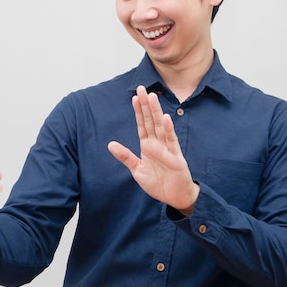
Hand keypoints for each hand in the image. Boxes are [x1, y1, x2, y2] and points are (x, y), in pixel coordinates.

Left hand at [108, 86, 198, 214]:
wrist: (174, 197)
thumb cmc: (158, 183)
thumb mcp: (137, 170)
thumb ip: (125, 156)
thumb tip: (110, 144)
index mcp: (148, 146)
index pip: (142, 125)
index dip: (138, 111)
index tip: (134, 97)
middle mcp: (157, 144)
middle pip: (151, 120)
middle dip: (146, 105)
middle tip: (141, 88)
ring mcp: (167, 148)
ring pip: (160, 126)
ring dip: (156, 112)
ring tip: (152, 97)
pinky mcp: (176, 157)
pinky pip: (172, 141)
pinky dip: (169, 129)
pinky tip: (166, 118)